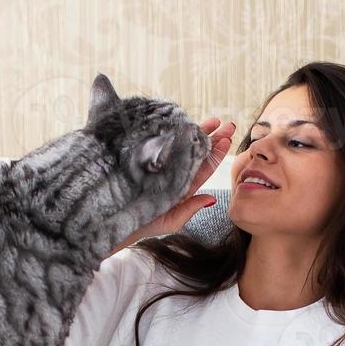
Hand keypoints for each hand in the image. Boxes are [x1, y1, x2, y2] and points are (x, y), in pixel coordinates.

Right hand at [116, 117, 235, 250]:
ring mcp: (161, 166)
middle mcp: (174, 174)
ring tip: (212, 120)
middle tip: (227, 124)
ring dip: (197, 132)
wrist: (116, 221)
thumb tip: (212, 199)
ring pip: (182, 146)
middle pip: (197, 154)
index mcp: (182, 187)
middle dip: (212, 138)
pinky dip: (172, 133)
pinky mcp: (146, 160)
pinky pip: (162, 144)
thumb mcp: (171, 221)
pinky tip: (181, 122)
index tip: (228, 139)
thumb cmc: (144, 226)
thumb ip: (190, 209)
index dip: (216, 154)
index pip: (204, 168)